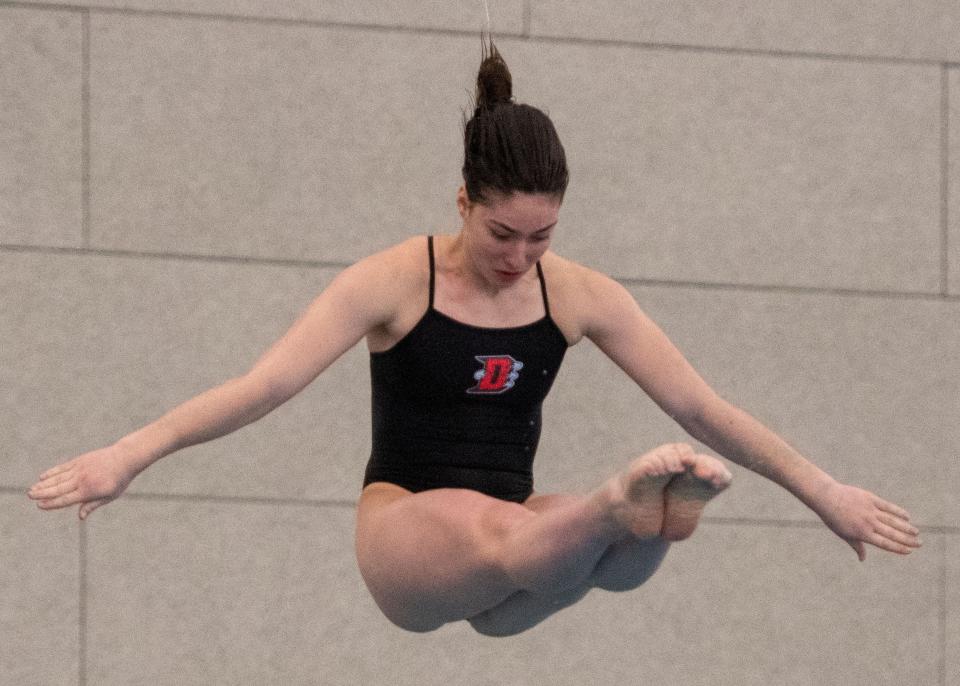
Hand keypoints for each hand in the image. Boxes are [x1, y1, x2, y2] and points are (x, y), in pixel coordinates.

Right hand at [28, 443, 146, 519]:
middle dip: (42, 493)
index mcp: (89, 491)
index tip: (39, 506)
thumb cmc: (119, 480)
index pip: (66, 499)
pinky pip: (63, 468)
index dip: (52, 503)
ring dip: (44, 484)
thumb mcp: (110, 496)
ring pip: (58, 478)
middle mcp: (81, 480)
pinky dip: (52, 472)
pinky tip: (43, 476)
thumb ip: (93, 505)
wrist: (125, 457)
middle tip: (29, 496)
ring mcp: (80, 469)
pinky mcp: (80, 461)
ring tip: (32, 489)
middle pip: (58, 488)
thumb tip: (80, 517)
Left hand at [814, 482, 921, 560]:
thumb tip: (862, 559)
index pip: (885, 544)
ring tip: (917, 532)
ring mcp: (871, 510)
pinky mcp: (871, 499)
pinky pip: (888, 506)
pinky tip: (907, 517)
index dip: (899, 548)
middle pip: (893, 534)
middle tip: (920, 544)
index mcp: (863, 534)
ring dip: (906, 527)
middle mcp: (869, 523)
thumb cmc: (833, 518)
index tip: (909, 551)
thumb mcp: (843, 534)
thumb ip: (856, 546)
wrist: (827, 497)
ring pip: (893, 521)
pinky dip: (898, 512)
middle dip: (908, 540)